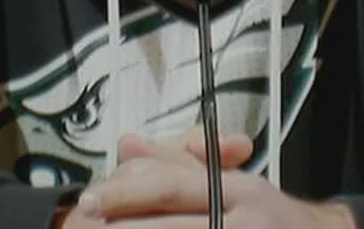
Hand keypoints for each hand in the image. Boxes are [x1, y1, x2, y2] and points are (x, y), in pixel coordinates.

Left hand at [64, 129, 357, 227]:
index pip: (171, 186)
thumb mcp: (234, 184)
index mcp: (237, 190)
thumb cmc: (274, 221)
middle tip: (89, 226)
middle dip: (125, 227)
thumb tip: (127, 144)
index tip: (92, 202)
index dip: (126, 193)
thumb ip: (179, 165)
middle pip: (170, 224)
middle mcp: (242, 219)